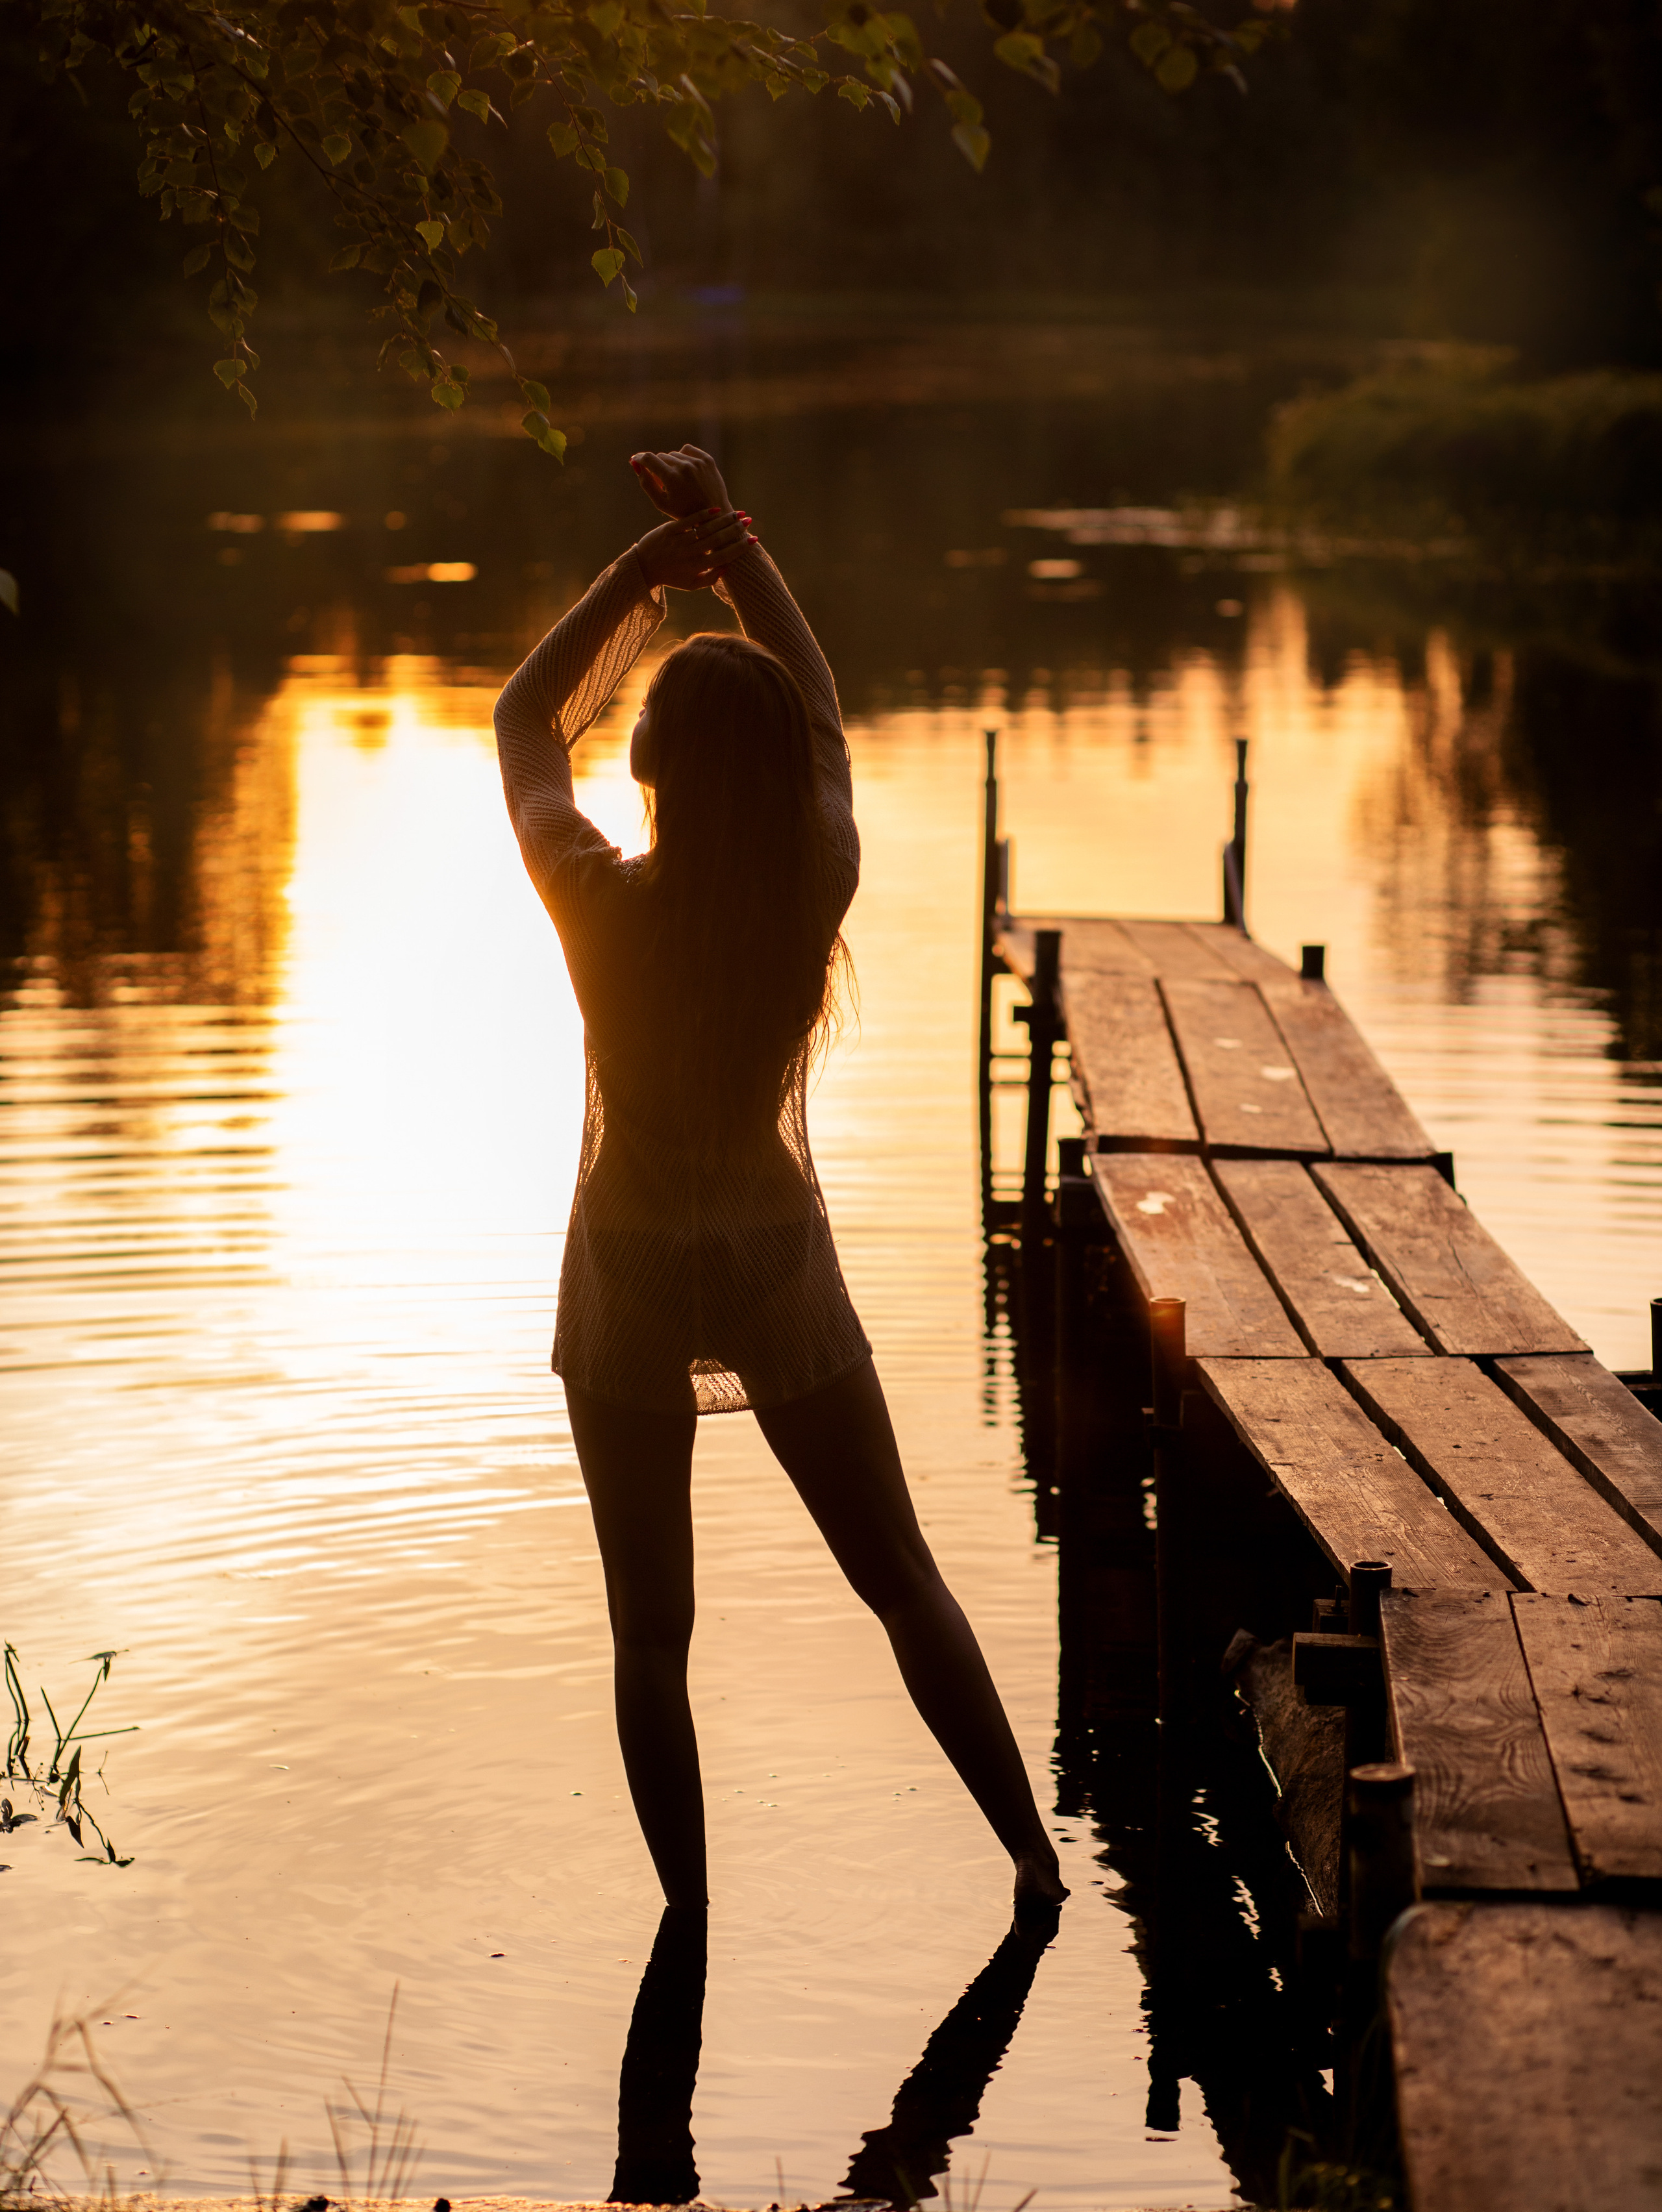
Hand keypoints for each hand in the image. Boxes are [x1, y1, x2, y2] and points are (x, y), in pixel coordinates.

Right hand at [630, 444, 731, 519]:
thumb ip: (646, 483)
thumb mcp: (661, 503)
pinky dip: (683, 457)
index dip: (639, 458)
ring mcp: (697, 462)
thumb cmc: (684, 512)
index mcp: (671, 478)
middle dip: (658, 467)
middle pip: (661, 457)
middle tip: (663, 481)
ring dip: (672, 464)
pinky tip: (685, 469)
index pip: (649, 458)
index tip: (635, 460)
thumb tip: (635, 464)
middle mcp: (684, 466)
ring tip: (677, 479)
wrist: (714, 514)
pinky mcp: (707, 459)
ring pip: (674, 454)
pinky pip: (687, 450)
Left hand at [634, 508, 751, 591]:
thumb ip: (710, 579)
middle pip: (717, 540)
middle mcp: (689, 554)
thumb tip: (728, 567)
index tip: (754, 540)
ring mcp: (679, 541)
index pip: (723, 557)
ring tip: (738, 513)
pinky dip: (703, 514)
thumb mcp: (690, 585)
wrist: (642, 568)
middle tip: (749, 521)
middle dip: (735, 530)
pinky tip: (716, 509)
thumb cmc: (670, 577)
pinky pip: (689, 521)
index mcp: (697, 568)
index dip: (740, 548)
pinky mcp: (669, 530)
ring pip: (706, 529)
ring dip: (724, 520)